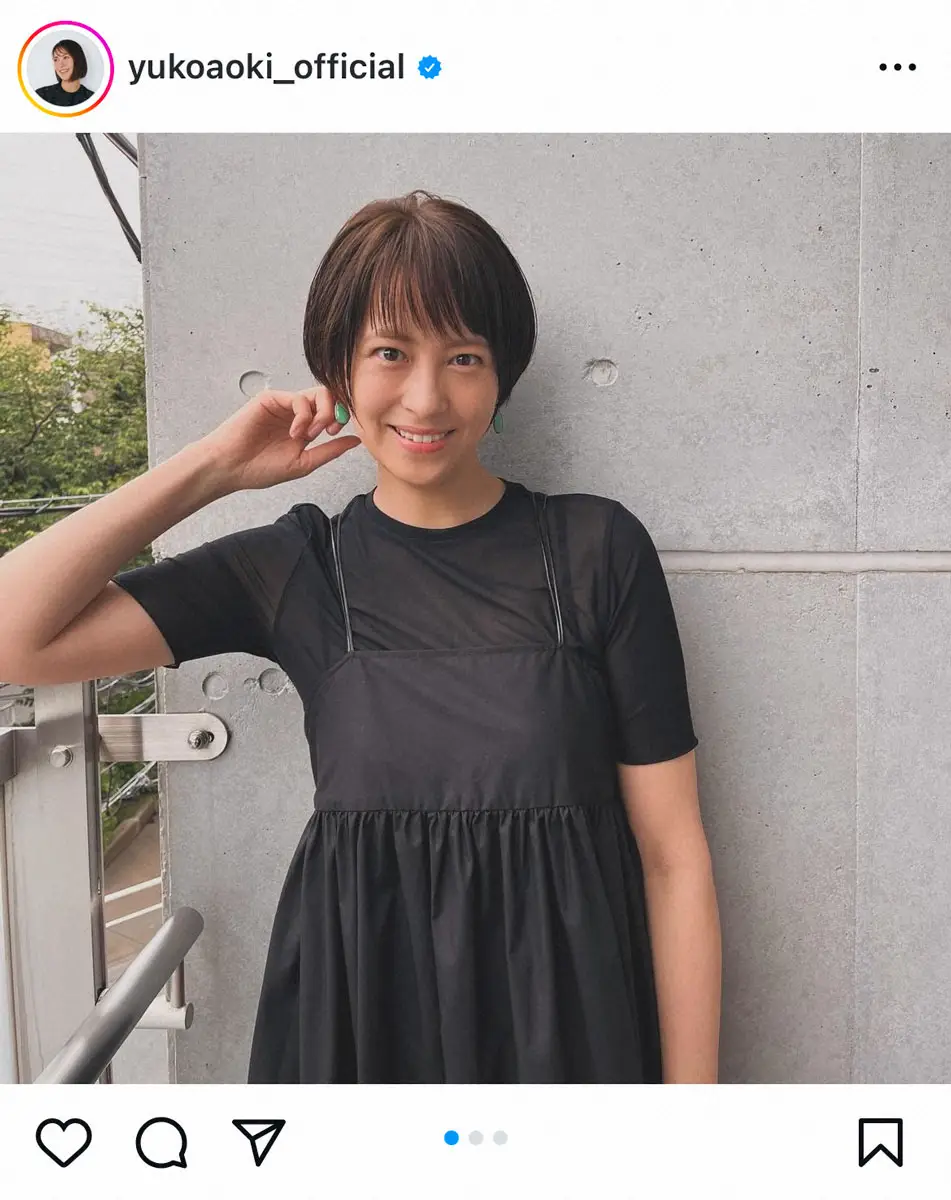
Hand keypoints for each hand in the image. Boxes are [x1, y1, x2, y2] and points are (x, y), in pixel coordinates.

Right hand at [198, 387, 360, 491]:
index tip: (337, 434)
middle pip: (330, 398)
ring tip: (311, 434)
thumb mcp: (303, 463)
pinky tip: (295, 432)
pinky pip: (298, 398)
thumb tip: (356, 440)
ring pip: (317, 394)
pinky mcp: (271, 399)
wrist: (230, 467)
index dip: (342, 418)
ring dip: (321, 414)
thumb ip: (330, 451)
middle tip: (329, 430)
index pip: (334, 412)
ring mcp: (284, 405)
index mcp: (306, 428)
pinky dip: (303, 415)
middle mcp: (296, 414)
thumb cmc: (259, 469)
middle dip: (336, 412)